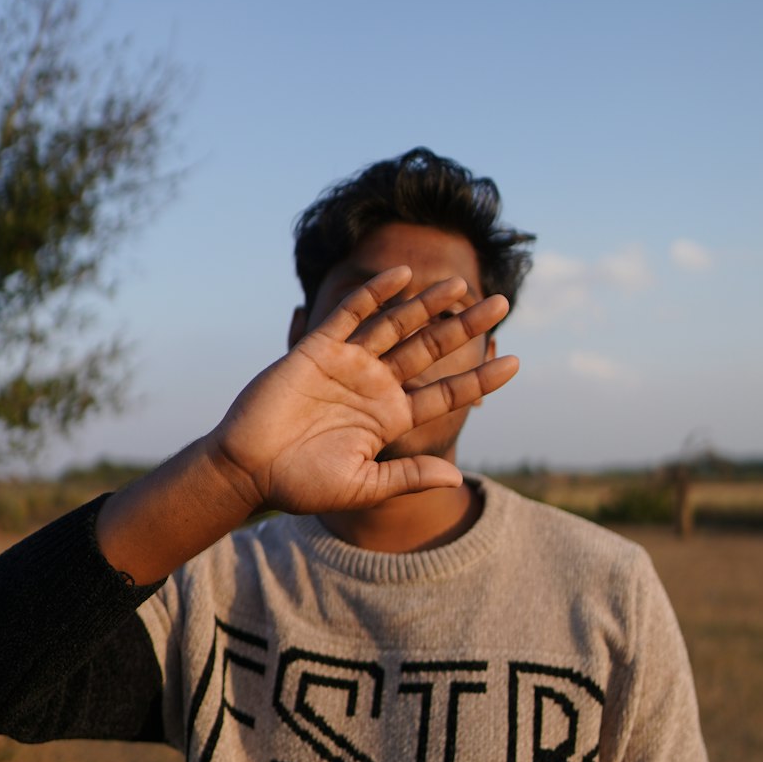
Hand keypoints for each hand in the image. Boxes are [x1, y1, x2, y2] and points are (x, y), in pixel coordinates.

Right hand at [207, 265, 518, 514]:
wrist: (248, 469)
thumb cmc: (301, 484)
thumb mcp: (363, 486)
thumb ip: (408, 477)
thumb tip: (456, 481)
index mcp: (391, 419)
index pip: (446, 393)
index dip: (479, 377)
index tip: (514, 362)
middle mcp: (376, 387)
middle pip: (431, 349)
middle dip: (466, 326)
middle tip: (503, 304)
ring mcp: (349, 364)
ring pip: (397, 325)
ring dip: (429, 304)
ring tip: (462, 285)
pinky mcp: (318, 349)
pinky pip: (352, 314)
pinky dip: (376, 294)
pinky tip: (404, 275)